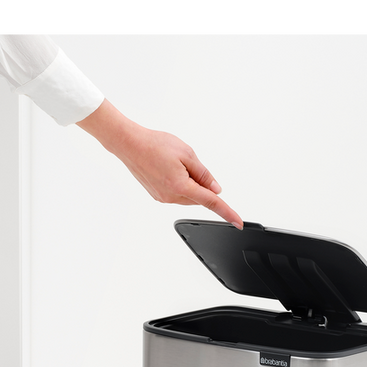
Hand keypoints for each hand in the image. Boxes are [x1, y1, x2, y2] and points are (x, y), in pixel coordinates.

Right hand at [77, 99, 242, 228]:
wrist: (129, 144)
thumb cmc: (154, 144)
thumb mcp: (187, 154)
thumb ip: (204, 174)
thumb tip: (215, 189)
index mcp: (181, 186)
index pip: (211, 202)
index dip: (227, 212)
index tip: (237, 222)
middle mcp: (171, 196)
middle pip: (198, 197)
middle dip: (201, 184)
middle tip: (188, 164)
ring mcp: (163, 198)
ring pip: (188, 196)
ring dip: (189, 183)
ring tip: (174, 163)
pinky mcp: (157, 195)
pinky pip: (176, 194)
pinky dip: (179, 184)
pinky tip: (168, 169)